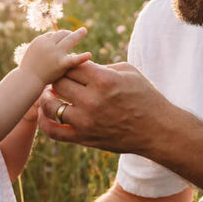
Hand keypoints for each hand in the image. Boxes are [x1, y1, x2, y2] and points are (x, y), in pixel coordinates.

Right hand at [17, 27, 89, 84]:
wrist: (27, 79)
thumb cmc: (30, 68)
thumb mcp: (34, 52)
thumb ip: (43, 46)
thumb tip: (53, 42)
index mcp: (41, 40)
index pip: (53, 34)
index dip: (59, 37)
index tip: (63, 40)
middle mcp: (48, 44)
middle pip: (62, 33)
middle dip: (69, 33)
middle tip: (77, 34)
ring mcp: (55, 53)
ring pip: (69, 40)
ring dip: (77, 34)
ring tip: (84, 30)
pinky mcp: (61, 64)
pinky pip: (74, 59)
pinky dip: (82, 57)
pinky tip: (89, 55)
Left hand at [39, 61, 167, 154]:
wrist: (157, 130)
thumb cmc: (145, 96)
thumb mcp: (128, 72)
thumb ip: (101, 66)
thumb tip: (79, 64)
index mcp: (103, 80)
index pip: (71, 65)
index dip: (68, 63)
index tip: (71, 65)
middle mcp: (92, 100)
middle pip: (58, 82)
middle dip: (57, 78)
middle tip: (59, 78)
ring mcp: (86, 121)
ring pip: (51, 105)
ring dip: (47, 97)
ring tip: (50, 94)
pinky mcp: (84, 138)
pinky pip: (54, 131)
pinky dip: (44, 122)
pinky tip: (45, 114)